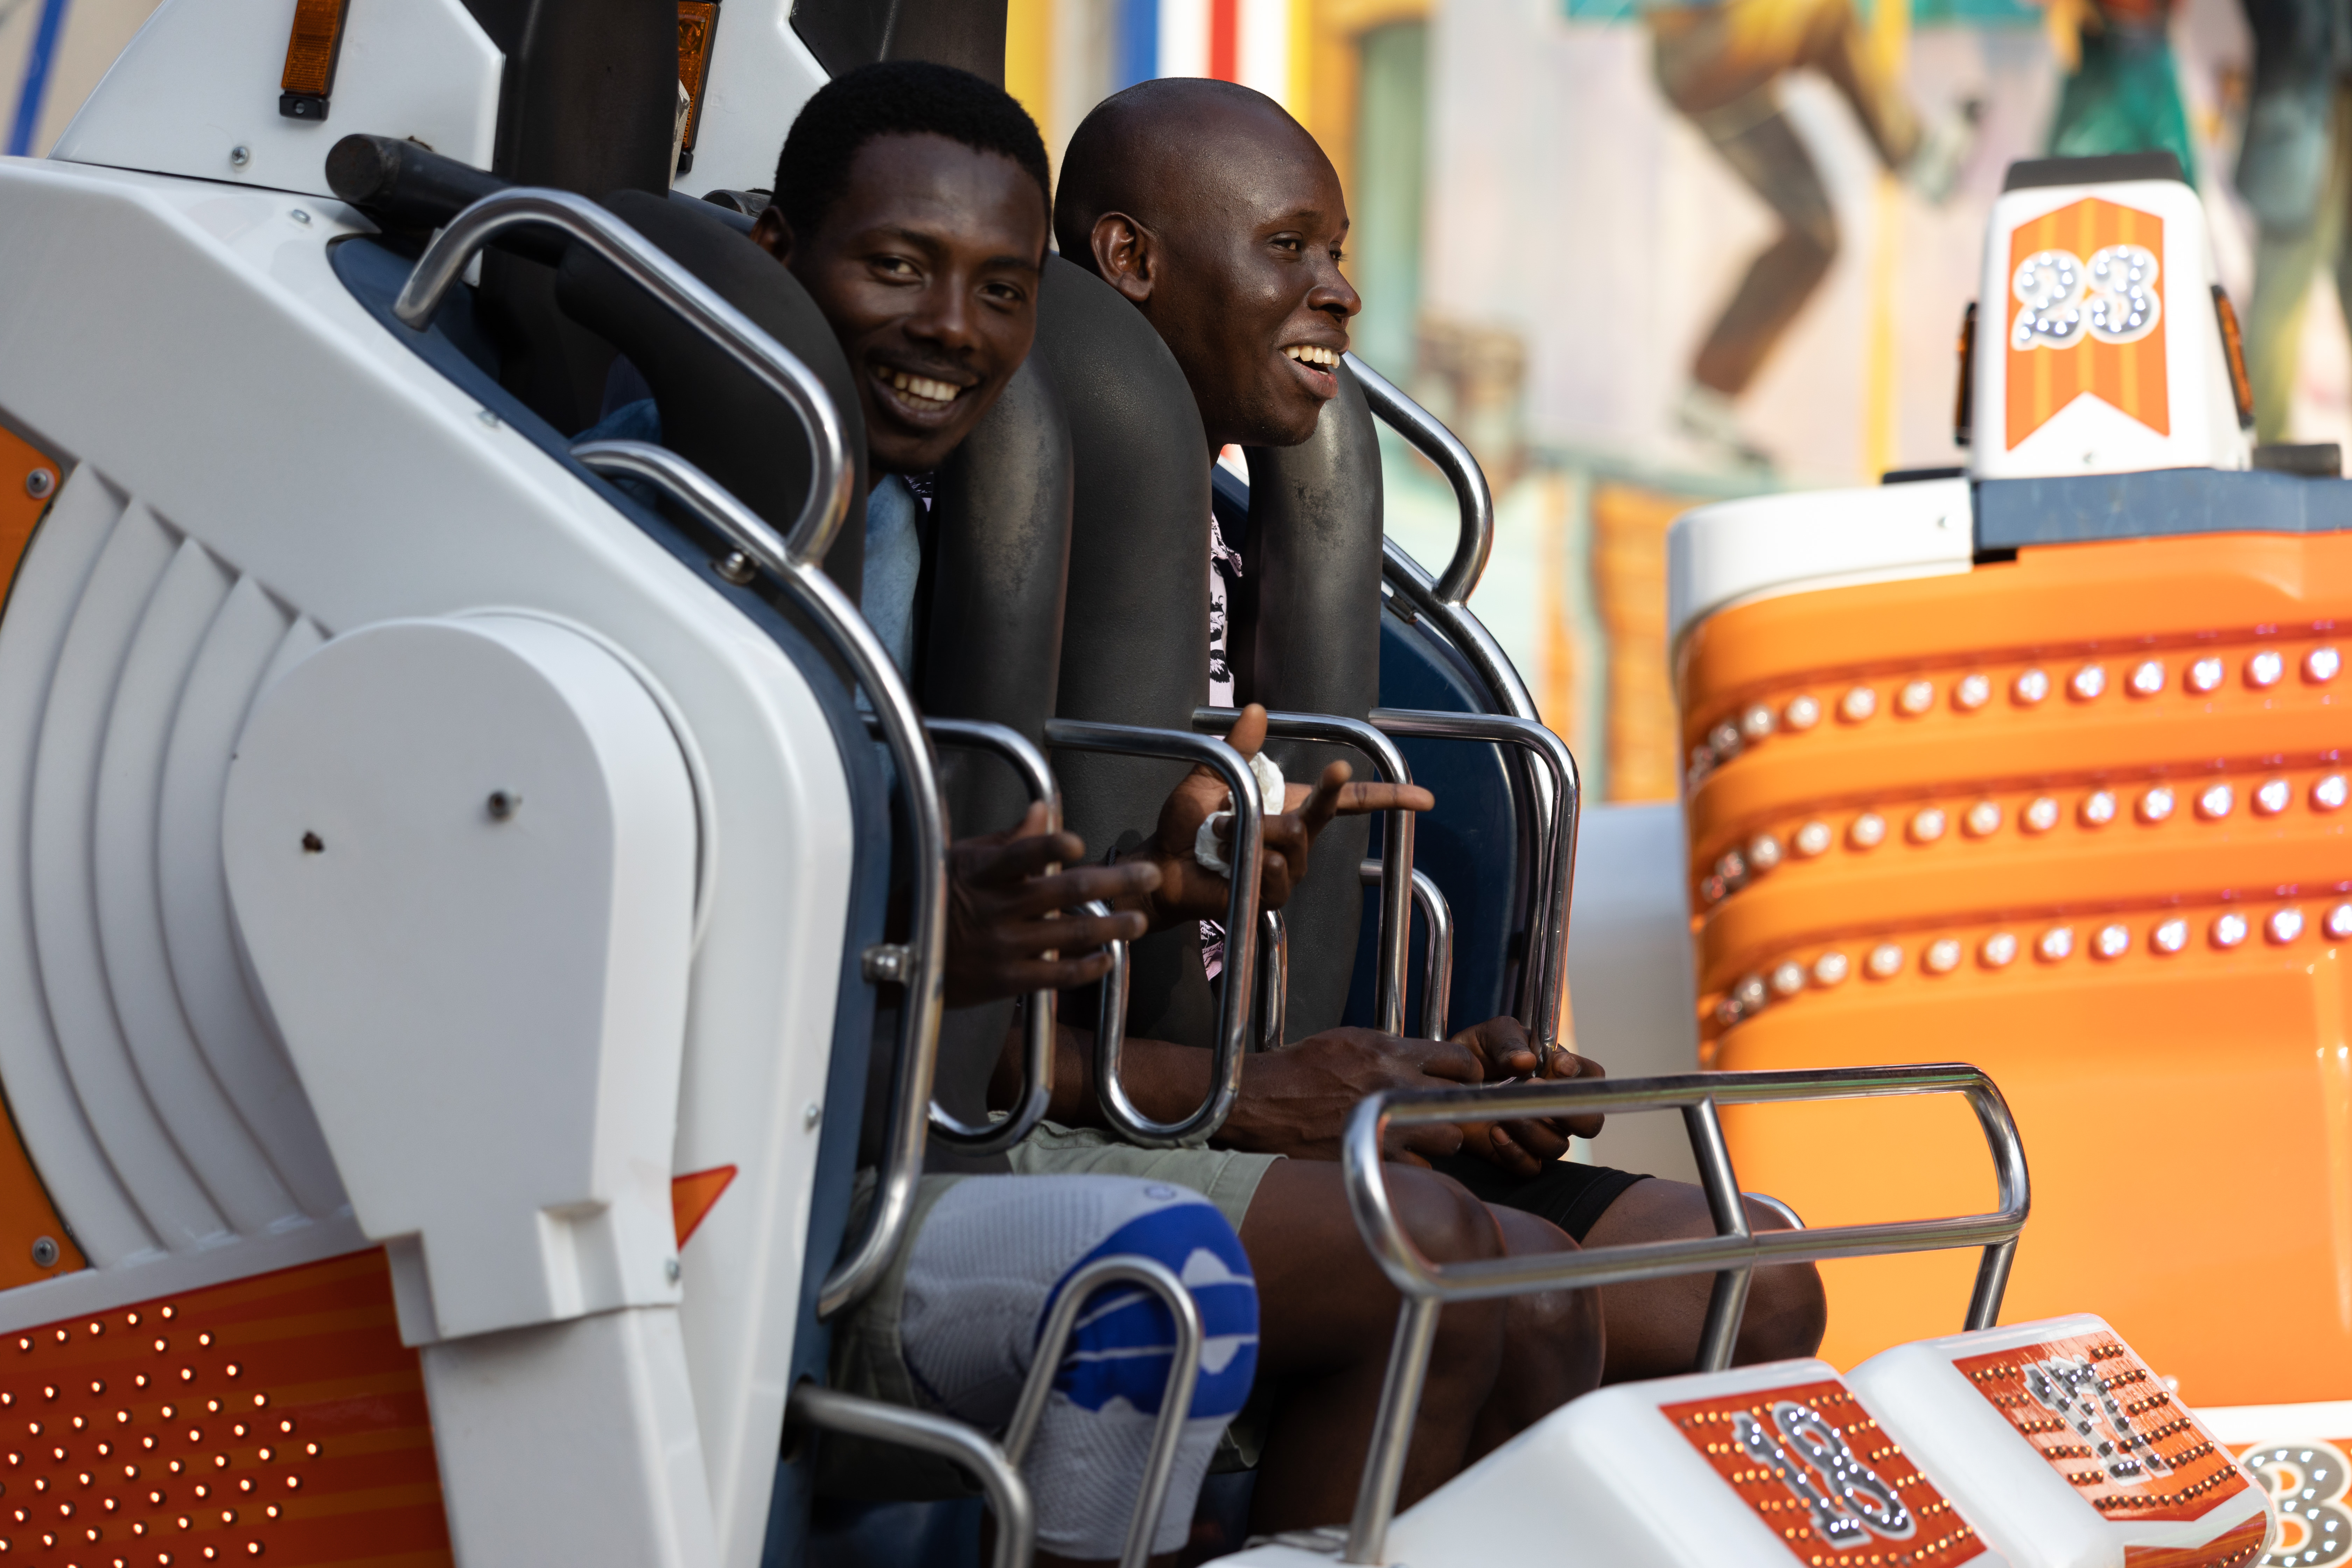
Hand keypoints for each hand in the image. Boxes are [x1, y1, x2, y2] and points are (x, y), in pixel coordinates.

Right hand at [944, 803, 1160, 1007]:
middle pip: (1064, 890)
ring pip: (1070, 933)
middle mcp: (998, 908)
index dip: (1049, 847)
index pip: (1021, 854)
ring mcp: (1004, 946)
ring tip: (1139, 920)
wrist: (902, 952)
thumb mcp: (965, 859)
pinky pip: (1056, 975)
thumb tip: (1041, 810)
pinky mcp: (1006, 979)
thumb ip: (1009, 839)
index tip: (1077, 843)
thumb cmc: (939, 898)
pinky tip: (1108, 958)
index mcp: (985, 873)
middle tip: (1149, 875)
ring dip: (1111, 926)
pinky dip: (1087, 967)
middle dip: (1115, 881)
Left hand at [1123, 705, 1434, 928]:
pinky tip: (1236, 858)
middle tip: (1337, 771)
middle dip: (1330, 793)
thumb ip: (1236, 749)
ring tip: (1224, 829)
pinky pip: (1278, 875)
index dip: (1386, 798)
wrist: (1161, 867)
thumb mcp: (1208, 777)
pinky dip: (1256, 861)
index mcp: (1289, 807)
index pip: (1348, 804)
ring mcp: (1286, 870)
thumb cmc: (1185, 825)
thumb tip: (1257, 711)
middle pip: (1325, 816)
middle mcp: (1296, 839)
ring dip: (1262, 831)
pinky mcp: (1270, 895)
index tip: (1422, 797)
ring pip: (1297, 844)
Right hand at [1220, 1027, 1485, 1163]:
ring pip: (1446, 1142)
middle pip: (1459, 1106)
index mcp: (1390, 1052)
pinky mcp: (1373, 1157)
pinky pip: (1417, 1170)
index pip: (1461, 1061)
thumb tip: (1423, 1060)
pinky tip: (1391, 1157)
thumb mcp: (1349, 1041)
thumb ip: (1392, 1050)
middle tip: (1437, 1115)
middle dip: (1453, 1111)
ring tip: (1413, 1138)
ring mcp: (1386, 1125)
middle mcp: (1394, 1086)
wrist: (1261, 1100)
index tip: (1464, 1081)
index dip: (1468, 1074)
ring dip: (1436, 1142)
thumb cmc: (1299, 1069)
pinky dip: (1410, 1167)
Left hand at [1450, 1017, 1608, 1178]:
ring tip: (1504, 1111)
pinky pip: (1530, 1166)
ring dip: (1532, 1129)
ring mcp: (1540, 1134)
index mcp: (1561, 1074)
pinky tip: (1495, 1132)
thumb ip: (1509, 1041)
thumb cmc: (1477, 1052)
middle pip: (1590, 1123)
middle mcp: (1558, 1107)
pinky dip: (1514, 1152)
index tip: (1558, 1066)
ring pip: (1557, 1146)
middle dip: (1569, 1112)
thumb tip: (1526, 1061)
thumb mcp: (1491, 1035)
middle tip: (1534, 1090)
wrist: (1446, 1078)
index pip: (1592, 1078)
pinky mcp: (1518, 1155)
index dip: (1582, 1074)